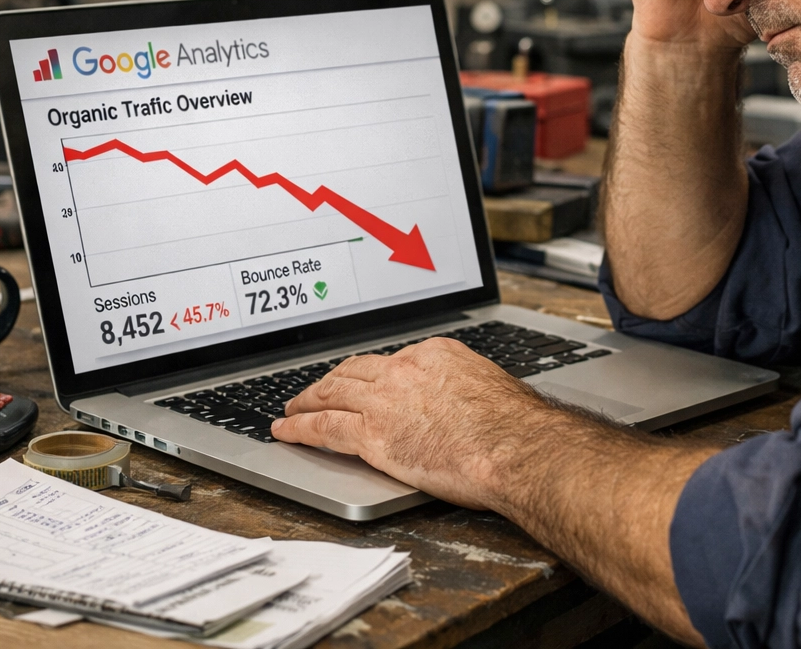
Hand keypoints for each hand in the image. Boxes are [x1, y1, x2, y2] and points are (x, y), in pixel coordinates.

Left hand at [271, 338, 554, 509]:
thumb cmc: (514, 427)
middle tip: (314, 390)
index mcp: (435, 353)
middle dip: (329, 380)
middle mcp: (404, 369)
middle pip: (354, 371)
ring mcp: (384, 400)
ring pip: (331, 394)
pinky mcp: (372, 435)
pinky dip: (299, 427)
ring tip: (292, 408)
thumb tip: (462, 405)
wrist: (513, 447)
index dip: (369, 373)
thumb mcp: (490, 388)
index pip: (390, 361)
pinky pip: (323, 427)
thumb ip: (464, 390)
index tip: (362, 381)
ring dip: (306, 400)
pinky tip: (286, 430)